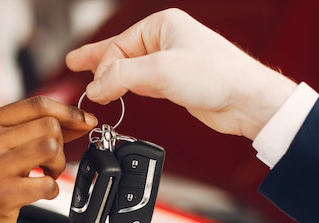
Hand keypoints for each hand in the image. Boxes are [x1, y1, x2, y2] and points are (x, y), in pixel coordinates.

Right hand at [0, 96, 96, 222]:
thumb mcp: (7, 146)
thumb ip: (39, 129)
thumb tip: (81, 120)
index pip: (37, 105)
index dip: (69, 112)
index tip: (86, 121)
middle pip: (48, 126)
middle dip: (60, 145)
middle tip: (50, 162)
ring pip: (50, 148)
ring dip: (58, 165)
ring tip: (46, 174)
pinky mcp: (1, 194)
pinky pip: (46, 183)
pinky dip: (52, 189)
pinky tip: (40, 192)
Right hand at [66, 8, 296, 138]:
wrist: (246, 100)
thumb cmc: (216, 75)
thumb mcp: (159, 71)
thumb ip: (121, 78)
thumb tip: (95, 87)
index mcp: (162, 25)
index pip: (118, 45)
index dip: (101, 69)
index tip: (91, 90)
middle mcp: (165, 40)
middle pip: (121, 53)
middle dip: (98, 62)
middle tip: (73, 64)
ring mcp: (171, 62)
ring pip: (131, 69)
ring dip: (112, 78)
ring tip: (91, 81)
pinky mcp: (176, 83)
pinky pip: (143, 83)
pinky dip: (128, 89)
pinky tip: (118, 92)